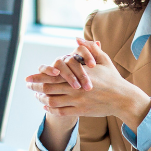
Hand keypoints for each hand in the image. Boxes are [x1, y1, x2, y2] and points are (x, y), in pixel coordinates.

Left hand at [25, 38, 150, 129]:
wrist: (122, 98)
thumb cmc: (113, 78)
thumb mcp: (103, 60)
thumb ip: (89, 48)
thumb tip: (76, 38)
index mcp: (78, 74)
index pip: (53, 75)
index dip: (38, 76)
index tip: (29, 77)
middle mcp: (75, 88)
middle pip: (48, 88)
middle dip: (35, 87)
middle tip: (28, 85)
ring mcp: (77, 101)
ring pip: (52, 101)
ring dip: (41, 99)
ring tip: (36, 96)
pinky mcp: (80, 111)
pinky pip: (60, 112)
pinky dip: (50, 110)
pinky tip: (46, 106)